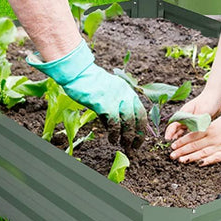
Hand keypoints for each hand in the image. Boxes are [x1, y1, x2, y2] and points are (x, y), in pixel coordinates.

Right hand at [27, 41, 147, 149]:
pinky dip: (115, 134)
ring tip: (124, 145)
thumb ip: (114, 108)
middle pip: (139, 117)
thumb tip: (117, 129)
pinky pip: (115, 123)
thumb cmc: (89, 85)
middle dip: (139, 134)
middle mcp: (126, 94)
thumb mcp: (107, 94)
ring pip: (129, 121)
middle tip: (135, 146)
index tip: (139, 138)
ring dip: (128, 136)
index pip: (141, 111)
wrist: (78, 74)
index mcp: (127, 90)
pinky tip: (112, 139)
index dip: (142, 127)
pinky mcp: (105, 104)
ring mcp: (116, 98)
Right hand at [164, 93, 220, 141]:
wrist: (216, 96)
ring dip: (180, 137)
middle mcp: (186, 117)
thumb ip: (197, 123)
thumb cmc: (208, 101)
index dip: (170, 133)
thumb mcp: (202, 112)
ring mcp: (191, 119)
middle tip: (172, 146)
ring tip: (178, 147)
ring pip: (183, 130)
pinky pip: (191, 131)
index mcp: (184, 113)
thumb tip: (193, 133)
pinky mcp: (197, 122)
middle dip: (173, 137)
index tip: (167, 139)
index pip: (173, 124)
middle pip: (176, 128)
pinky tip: (189, 143)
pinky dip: (189, 136)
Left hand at [168, 111, 220, 165]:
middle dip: (182, 151)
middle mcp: (212, 137)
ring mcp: (220, 145)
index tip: (173, 146)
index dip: (181, 142)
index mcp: (209, 129)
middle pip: (194, 145)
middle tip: (172, 156)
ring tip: (181, 161)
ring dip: (191, 157)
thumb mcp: (216, 121)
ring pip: (202, 152)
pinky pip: (216, 157)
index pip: (192, 136)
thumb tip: (194, 131)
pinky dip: (207, 161)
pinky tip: (200, 164)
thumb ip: (206, 127)